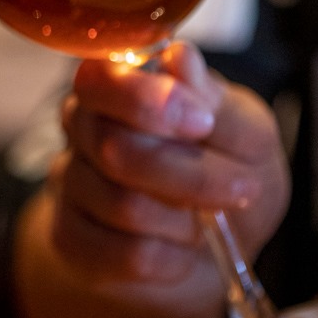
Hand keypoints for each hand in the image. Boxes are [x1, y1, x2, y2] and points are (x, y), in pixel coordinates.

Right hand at [13, 42, 290, 317]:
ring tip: (206, 222)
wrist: (215, 250)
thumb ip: (216, 104)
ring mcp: (69, 182)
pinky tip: (180, 250)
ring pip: (122, 205)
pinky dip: (170, 259)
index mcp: (121, 84)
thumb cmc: (228, 176)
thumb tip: (179, 59)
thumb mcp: (249, 137)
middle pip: (114, 147)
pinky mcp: (69, 237)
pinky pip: (119, 253)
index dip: (145, 102)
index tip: (201, 123)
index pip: (99, 79)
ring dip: (184, 221)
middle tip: (239, 188)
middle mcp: (83, 125)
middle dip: (189, 176)